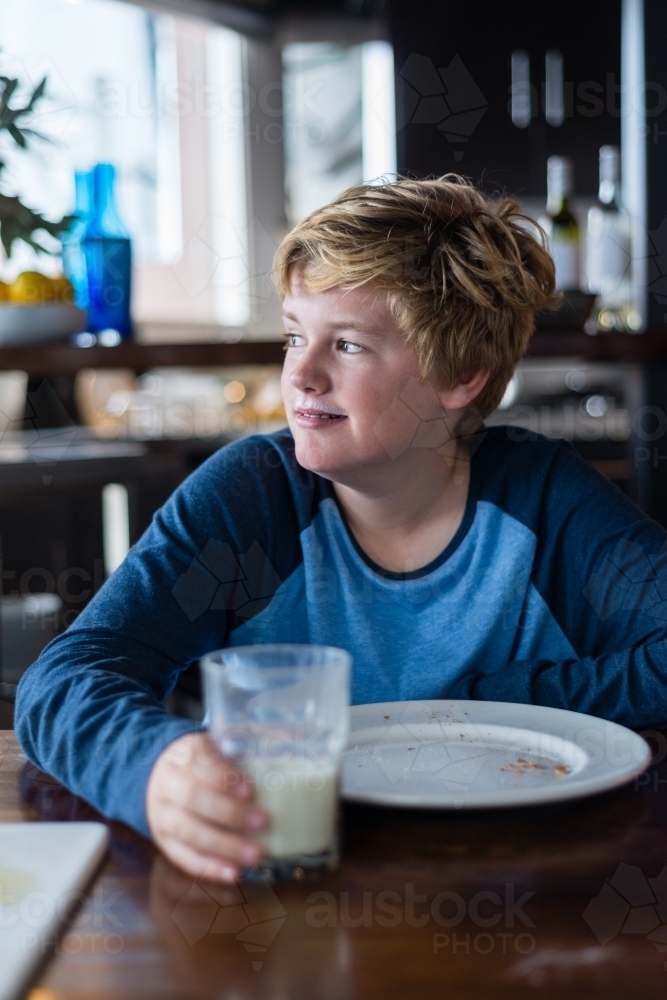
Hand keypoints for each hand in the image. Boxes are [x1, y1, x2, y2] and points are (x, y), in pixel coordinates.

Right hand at [146, 731, 266, 882]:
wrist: (161, 778)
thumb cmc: (202, 764)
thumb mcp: (216, 747)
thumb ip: (246, 750)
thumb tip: (293, 749)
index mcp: (183, 755)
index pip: (199, 764)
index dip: (224, 778)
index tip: (251, 790)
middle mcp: (168, 785)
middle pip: (193, 798)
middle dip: (229, 812)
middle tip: (263, 821)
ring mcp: (162, 816)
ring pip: (188, 832)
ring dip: (224, 845)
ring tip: (256, 854)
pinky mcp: (165, 842)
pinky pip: (184, 858)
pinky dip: (210, 868)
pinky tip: (234, 873)